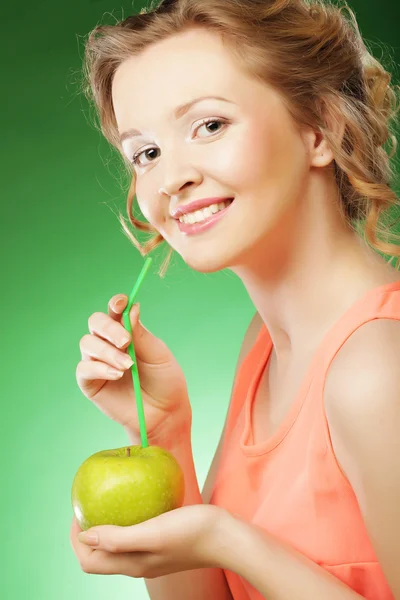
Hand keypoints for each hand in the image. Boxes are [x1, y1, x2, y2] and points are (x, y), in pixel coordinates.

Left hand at [70, 504, 225, 578]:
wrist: (227, 537)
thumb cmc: (192, 533)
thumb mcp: (153, 532)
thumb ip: (119, 538)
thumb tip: (86, 537)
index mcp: (131, 564)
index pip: (89, 560)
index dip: (76, 539)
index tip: (78, 511)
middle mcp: (138, 563)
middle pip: (99, 555)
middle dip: (86, 533)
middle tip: (88, 504)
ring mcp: (150, 555)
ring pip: (116, 545)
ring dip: (104, 527)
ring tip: (105, 500)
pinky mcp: (162, 544)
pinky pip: (133, 535)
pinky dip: (125, 521)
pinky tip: (134, 501)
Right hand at [76, 294, 191, 442]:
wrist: (164, 414)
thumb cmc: (165, 382)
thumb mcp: (158, 354)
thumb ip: (141, 334)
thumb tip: (132, 308)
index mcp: (126, 331)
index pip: (114, 311)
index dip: (115, 303)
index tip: (121, 303)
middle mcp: (108, 343)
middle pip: (95, 322)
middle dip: (109, 328)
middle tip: (126, 341)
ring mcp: (97, 362)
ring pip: (87, 343)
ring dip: (108, 352)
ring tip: (128, 366)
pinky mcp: (90, 382)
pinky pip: (84, 368)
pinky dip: (100, 368)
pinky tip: (117, 375)